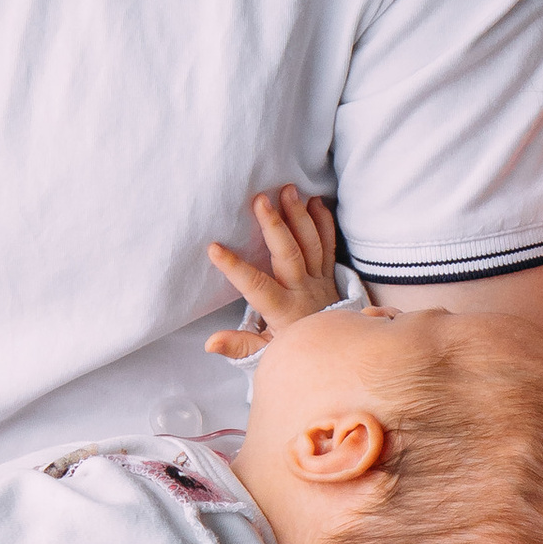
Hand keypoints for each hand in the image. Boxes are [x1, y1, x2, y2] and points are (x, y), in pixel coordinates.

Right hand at [204, 185, 340, 358]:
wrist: (333, 352)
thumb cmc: (291, 348)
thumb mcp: (264, 353)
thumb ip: (238, 346)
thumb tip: (210, 343)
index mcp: (283, 310)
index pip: (257, 286)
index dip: (235, 268)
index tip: (214, 248)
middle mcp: (303, 290)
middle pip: (289, 254)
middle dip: (274, 226)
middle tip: (260, 200)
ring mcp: (319, 279)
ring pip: (311, 243)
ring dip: (299, 215)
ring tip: (288, 190)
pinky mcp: (329, 272)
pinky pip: (329, 244)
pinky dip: (323, 222)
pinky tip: (314, 201)